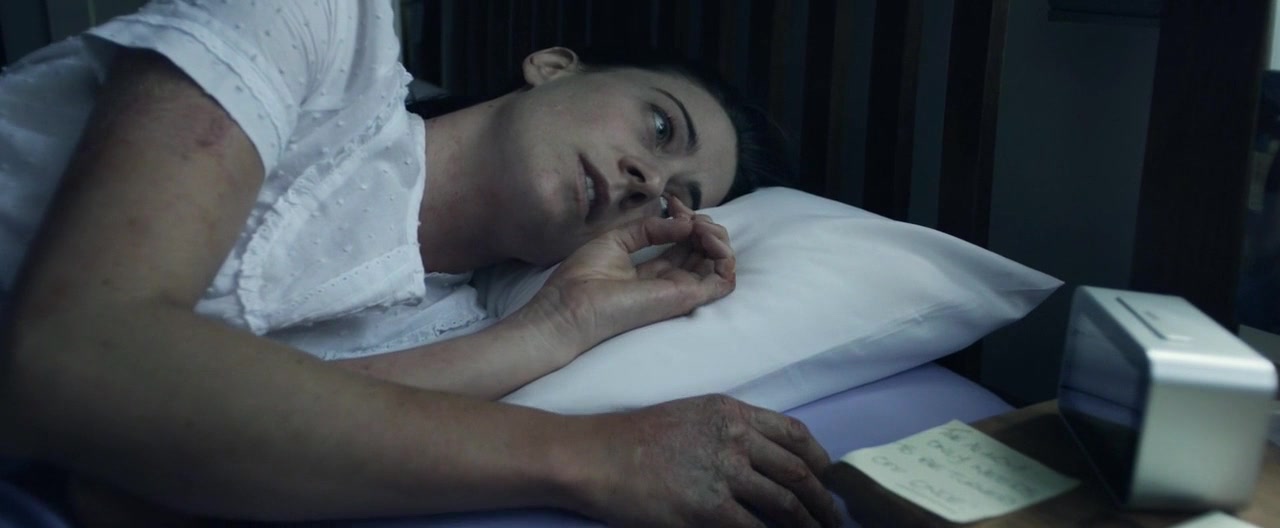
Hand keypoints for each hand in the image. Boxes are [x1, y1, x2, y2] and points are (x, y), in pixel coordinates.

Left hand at [519, 196, 734, 351]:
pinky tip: (705, 237)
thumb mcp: (616, 240)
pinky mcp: (685, 298)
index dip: (685, 218)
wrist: (569, 309)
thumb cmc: (582, 280)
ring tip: (700, 224)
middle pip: (704, 251)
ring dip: (717, 237)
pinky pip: (723, 280)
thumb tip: (684, 222)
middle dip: (704, 225)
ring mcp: (679, 291)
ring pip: (719, 264)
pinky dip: (724, 255)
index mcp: (651, 271)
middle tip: (688, 213)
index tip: (673, 202)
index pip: (683, 243)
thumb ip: (649, 229)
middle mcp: (669, 281)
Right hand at [567, 395, 842, 527]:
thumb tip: (760, 462)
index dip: (821, 460)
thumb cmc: (633, 438)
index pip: (794, 434)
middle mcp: (735, 438)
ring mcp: (723, 474)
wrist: (594, 456)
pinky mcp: (708, 508)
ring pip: (786, 505)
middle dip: (824, 500)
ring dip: (809, 526)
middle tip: (835, 519)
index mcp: (731, 412)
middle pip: (799, 472)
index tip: (831, 479)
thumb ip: (727, 431)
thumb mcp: (688, 416)